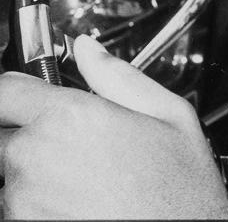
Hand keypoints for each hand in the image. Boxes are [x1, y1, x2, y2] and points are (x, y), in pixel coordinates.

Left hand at [0, 35, 227, 218]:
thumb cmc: (180, 192)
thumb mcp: (171, 116)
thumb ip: (118, 76)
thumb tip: (88, 50)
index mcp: (70, 117)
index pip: (4, 89)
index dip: (15, 90)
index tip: (27, 96)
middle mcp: (36, 157)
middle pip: (0, 133)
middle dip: (24, 134)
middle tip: (65, 145)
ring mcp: (22, 200)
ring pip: (7, 175)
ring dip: (29, 173)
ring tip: (78, 181)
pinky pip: (14, 209)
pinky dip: (35, 206)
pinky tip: (76, 203)